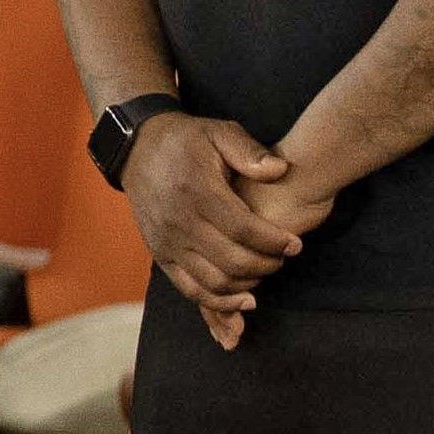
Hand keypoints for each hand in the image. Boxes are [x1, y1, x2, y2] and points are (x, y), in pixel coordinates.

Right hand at [128, 114, 305, 344]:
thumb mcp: (219, 132)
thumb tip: (280, 170)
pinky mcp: (159, 254)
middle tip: (283, 258)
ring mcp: (166, 242)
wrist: (138, 150)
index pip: (243, 228)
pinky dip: (218, 301)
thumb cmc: (187, 141)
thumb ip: (250, 151)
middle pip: (231, 260)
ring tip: (265, 274)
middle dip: (265, 265)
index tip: (295, 246)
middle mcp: (179, 221)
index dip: (274, 242)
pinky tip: (242, 299)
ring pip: (212, 281)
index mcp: (197, 191)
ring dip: (245, 286)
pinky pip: (189, 289)